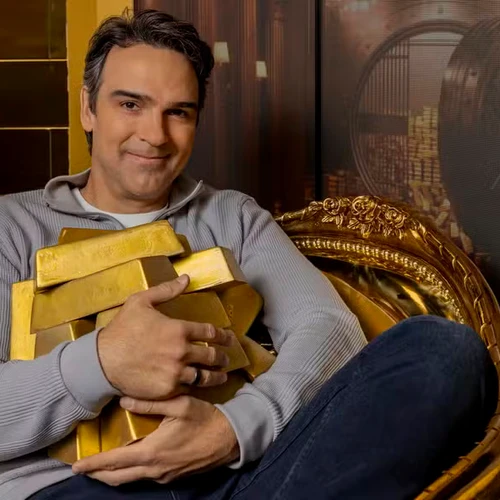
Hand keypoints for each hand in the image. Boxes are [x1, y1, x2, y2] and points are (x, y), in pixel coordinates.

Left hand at [72, 395, 239, 484]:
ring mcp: (165, 475)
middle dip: (98, 474)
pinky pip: (145, 478)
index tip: (76, 466)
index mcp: (152, 451)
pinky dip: (131, 473)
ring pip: (131, 480)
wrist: (231, 439)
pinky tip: (132, 462)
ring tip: (102, 467)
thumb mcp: (180, 404)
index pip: (114, 462)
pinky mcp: (174, 476)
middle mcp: (155, 469)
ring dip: (113, 475)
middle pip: (118, 478)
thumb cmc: (205, 419)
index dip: (93, 464)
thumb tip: (123, 399)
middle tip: (83, 469)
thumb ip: (150, 402)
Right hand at [98, 275, 233, 399]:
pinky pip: (188, 390)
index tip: (229, 338)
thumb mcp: (141, 301)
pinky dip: (197, 388)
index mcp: (179, 330)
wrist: (102, 361)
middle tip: (227, 358)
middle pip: (212, 356)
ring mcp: (176, 374)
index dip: (223, 336)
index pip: (210, 333)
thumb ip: (166, 290)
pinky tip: (200, 387)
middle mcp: (182, 353)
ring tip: (222, 376)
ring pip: (205, 377)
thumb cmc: (122, 329)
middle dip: (223, 357)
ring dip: (217, 376)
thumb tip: (186, 278)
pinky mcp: (167, 390)